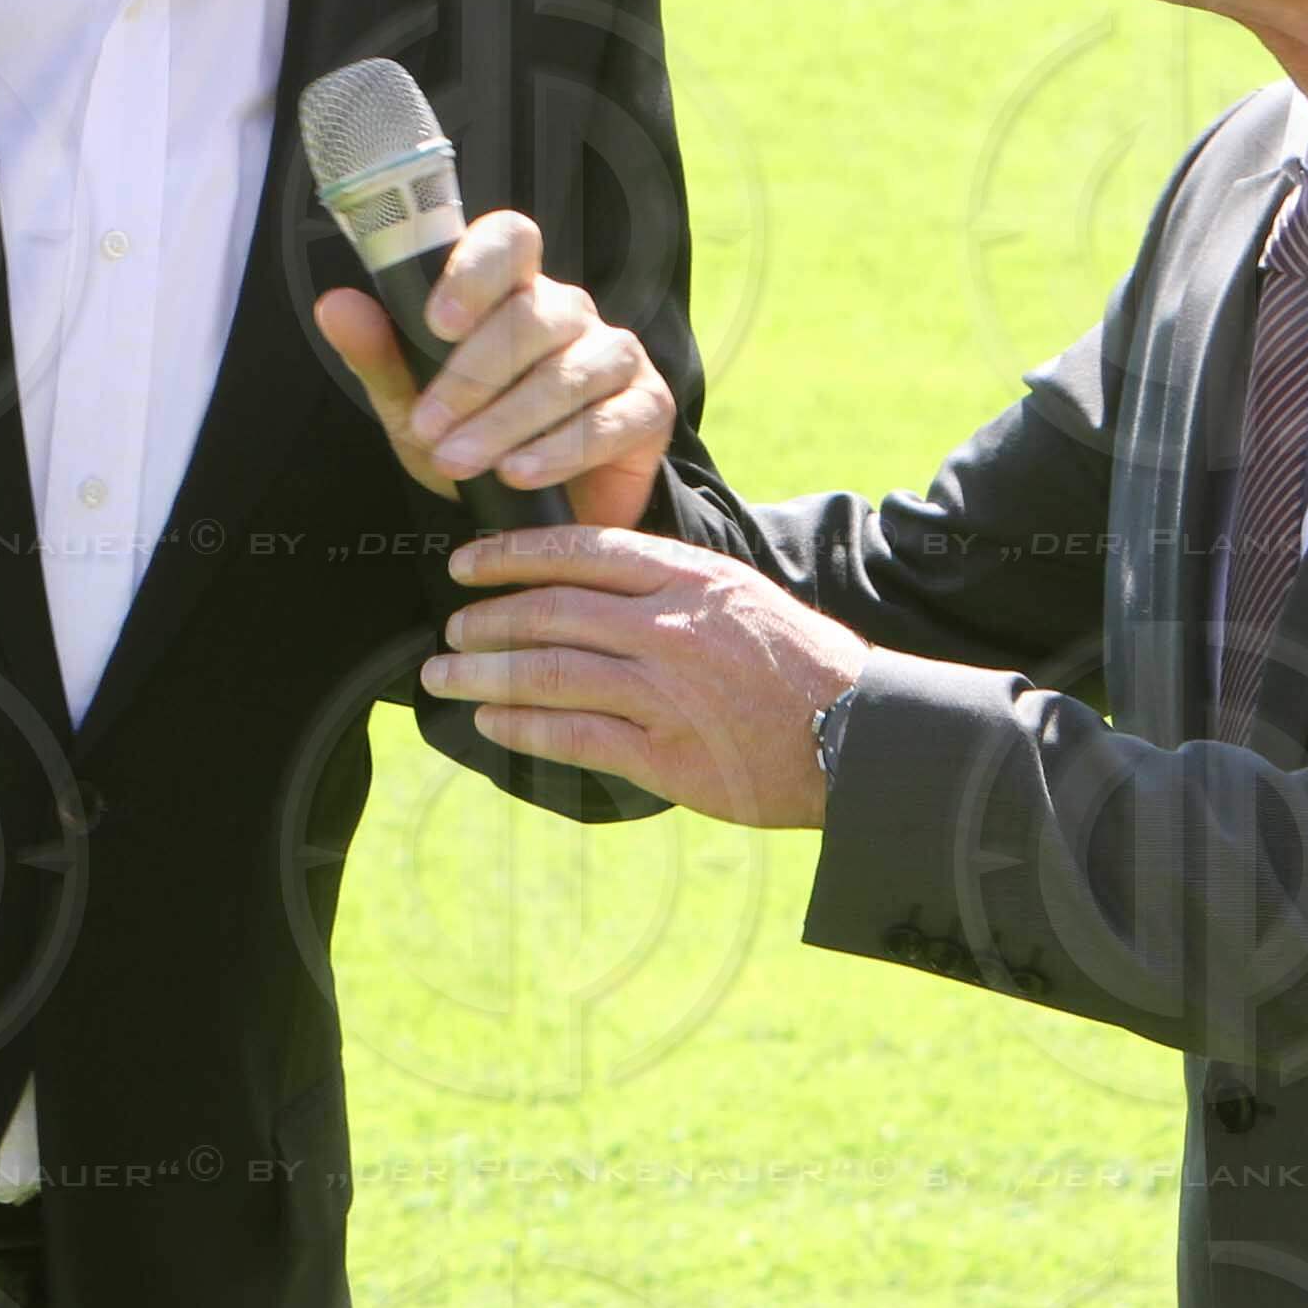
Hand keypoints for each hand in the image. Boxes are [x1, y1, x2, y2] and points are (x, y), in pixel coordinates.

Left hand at [312, 210, 672, 530]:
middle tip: (429, 428)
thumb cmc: (475, 440)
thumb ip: (380, 356)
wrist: (541, 516)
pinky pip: (610, 420)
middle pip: (533, 316)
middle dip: (472, 376)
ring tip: (461, 462)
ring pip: (567, 373)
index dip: (477, 270)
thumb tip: (335, 304)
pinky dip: (560, 450)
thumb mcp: (413, 407)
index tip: (436, 323)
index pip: (510, 240)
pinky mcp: (647, 408)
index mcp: (513, 291)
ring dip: (507, 420)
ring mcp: (615, 356)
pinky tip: (519, 473)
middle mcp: (569, 313)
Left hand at [420, 526, 867, 826]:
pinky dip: (522, 726)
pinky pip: (574, 735)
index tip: (466, 564)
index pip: (582, 551)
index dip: (513, 556)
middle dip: (487, 618)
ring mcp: (666, 693)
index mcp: (690, 579)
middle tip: (450, 626)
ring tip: (446, 675)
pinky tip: (492, 722)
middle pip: (553, 612)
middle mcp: (672, 629)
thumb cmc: (798, 666)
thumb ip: (669, 588)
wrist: (861, 735)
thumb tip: (590, 584)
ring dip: (485, 673)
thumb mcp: (739, 597)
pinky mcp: (666, 755)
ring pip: (552, 673)